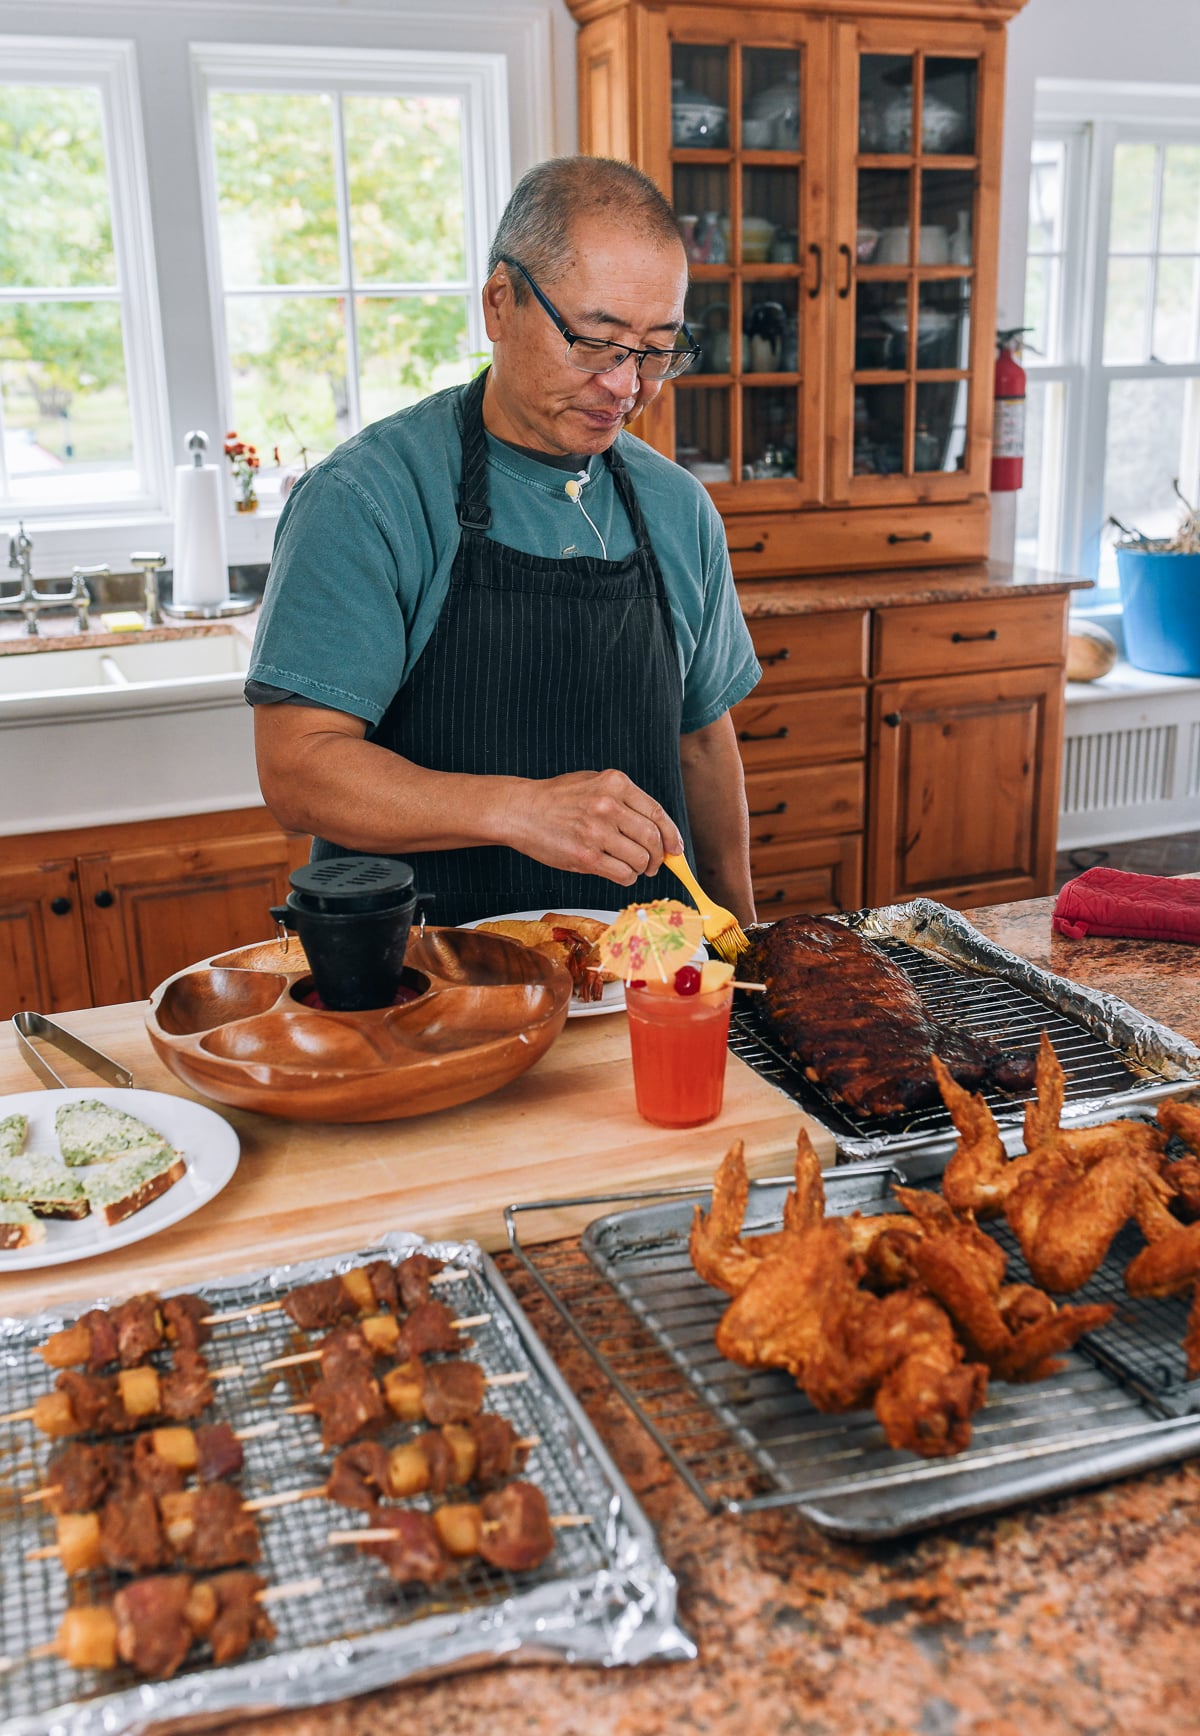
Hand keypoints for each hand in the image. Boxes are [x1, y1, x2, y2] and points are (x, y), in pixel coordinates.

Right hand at [501, 769, 683, 885]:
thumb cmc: (557, 798)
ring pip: (640, 859)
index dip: (671, 835)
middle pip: (652, 838)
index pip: (657, 813)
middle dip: (658, 856)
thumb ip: (623, 800)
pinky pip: (622, 874)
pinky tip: (619, 873)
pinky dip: (627, 877)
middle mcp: (608, 805)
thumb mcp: (593, 782)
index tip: (675, 848)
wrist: (520, 810)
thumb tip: (657, 828)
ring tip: (633, 868)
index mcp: (615, 783)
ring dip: (641, 868)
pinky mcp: (585, 856)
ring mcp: (597, 831)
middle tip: (654, 864)